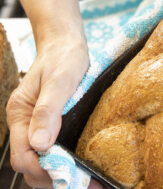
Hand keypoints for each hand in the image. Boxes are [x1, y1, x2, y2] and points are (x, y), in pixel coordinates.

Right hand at [6, 34, 93, 187]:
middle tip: (86, 185)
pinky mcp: (50, 121)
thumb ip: (48, 111)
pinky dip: (63, 162)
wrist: (66, 43)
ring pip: (40, 159)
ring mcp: (36, 123)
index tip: (69, 179)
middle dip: (54, 179)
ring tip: (87, 182)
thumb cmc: (63, 57)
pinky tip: (80, 166)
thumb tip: (41, 144)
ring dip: (60, 174)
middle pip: (31, 163)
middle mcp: (24, 123)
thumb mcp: (60, 81)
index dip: (43, 171)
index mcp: (20, 114)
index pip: (23, 155)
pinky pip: (50, 148)